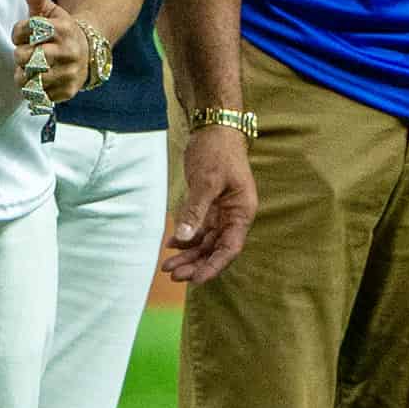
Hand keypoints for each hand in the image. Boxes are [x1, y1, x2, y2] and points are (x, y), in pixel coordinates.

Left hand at [15, 0, 100, 107]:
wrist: (88, 54)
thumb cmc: (59, 31)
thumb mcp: (49, 11)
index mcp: (62, 28)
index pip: (24, 31)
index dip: (18, 33)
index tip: (25, 35)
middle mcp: (68, 51)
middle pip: (24, 57)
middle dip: (20, 56)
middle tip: (28, 53)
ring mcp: (69, 73)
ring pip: (29, 79)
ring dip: (24, 75)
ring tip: (32, 68)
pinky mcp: (67, 92)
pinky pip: (37, 95)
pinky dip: (34, 90)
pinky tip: (41, 80)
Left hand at [160, 122, 256, 282]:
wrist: (215, 127)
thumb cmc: (217, 151)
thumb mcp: (206, 181)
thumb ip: (195, 211)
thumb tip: (184, 239)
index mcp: (241, 211)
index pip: (230, 248)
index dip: (213, 266)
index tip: (195, 280)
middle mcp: (234, 215)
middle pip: (216, 249)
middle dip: (195, 264)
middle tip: (173, 275)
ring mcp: (221, 211)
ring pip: (206, 242)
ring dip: (188, 255)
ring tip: (167, 267)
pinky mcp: (209, 205)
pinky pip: (199, 229)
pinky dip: (186, 238)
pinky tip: (171, 244)